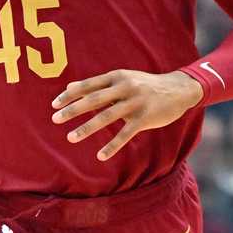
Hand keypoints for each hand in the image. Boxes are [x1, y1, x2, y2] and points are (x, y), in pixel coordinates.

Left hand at [51, 69, 202, 160]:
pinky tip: (100, 156)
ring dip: (87, 128)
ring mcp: (135, 103)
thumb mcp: (122, 79)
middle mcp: (125, 88)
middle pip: (94, 100)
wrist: (178, 89)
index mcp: (117, 76)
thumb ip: (98, 85)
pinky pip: (125, 134)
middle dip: (73, 110)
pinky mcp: (145, 118)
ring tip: (71, 137)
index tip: (54, 104)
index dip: (70, 95)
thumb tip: (70, 88)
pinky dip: (112, 146)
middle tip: (55, 119)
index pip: (89, 85)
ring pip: (107, 117)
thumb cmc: (144, 85)